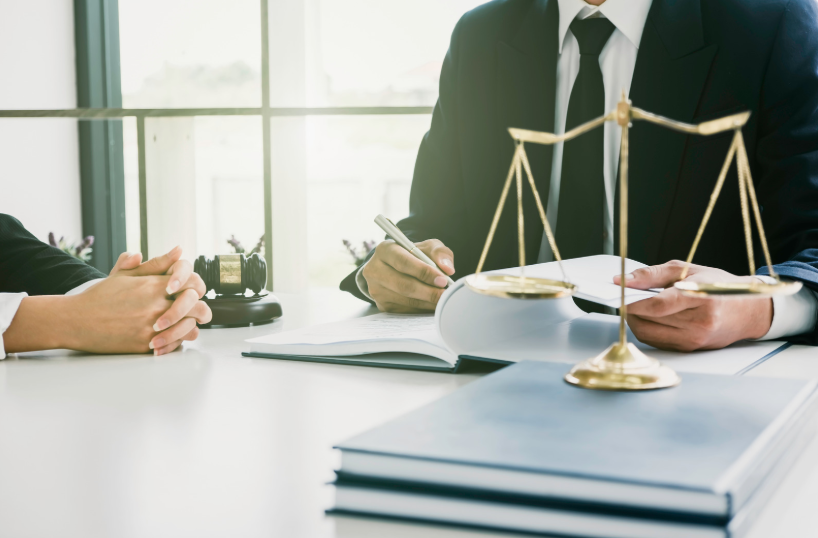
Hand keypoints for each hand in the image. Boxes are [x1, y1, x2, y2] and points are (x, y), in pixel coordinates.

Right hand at [108, 247, 210, 353]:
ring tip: (186, 324)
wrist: (76, 320)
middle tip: (197, 311)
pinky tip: (171, 335)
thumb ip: (156, 263)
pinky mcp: (146, 346)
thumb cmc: (101, 296)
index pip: (194, 283)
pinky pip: (175, 345)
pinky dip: (177, 341)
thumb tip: (178, 250)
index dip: (198, 286)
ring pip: (191, 329)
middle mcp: (156, 306)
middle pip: (199, 308)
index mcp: (154, 286)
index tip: (192, 291)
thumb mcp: (126, 274)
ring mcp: (152, 328)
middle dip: (201, 309)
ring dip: (191, 326)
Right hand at [362, 239, 454, 312]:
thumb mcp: (428, 247)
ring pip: (405, 300)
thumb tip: (447, 269)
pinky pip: (405, 310)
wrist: (398, 269)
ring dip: (428, 302)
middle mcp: (375, 269)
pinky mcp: (382, 305)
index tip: (443, 279)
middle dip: (428, 291)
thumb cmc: (415, 256)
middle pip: (403, 285)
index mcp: (384, 250)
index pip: (403, 262)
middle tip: (446, 294)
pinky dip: (422, 309)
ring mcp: (376, 289)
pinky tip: (433, 304)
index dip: (424, 272)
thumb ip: (440, 253)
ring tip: (443, 300)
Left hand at [613, 260, 772, 350]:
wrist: (749, 311)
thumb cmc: (719, 286)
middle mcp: (700, 323)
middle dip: (631, 307)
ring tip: (636, 305)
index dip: (634, 300)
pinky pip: (657, 341)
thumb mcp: (689, 270)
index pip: (659, 304)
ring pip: (649, 333)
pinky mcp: (690, 348)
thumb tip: (623, 280)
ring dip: (635, 319)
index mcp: (702, 297)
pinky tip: (649, 317)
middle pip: (650, 319)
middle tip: (624, 296)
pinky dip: (647, 329)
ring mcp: (695, 339)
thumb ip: (654, 274)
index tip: (618, 292)